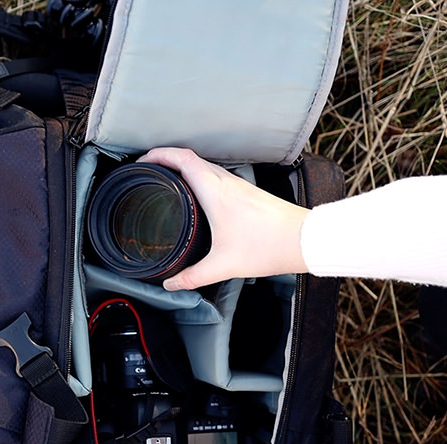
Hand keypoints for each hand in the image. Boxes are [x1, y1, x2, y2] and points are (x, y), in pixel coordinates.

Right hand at [136, 148, 309, 290]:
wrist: (304, 240)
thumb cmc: (268, 246)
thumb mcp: (223, 265)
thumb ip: (193, 276)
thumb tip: (171, 284)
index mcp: (215, 191)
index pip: (181, 158)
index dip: (159, 154)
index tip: (142, 161)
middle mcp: (227, 182)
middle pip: (190, 158)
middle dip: (166, 159)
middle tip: (148, 170)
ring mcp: (239, 185)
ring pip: (205, 166)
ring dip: (184, 168)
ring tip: (168, 181)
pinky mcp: (248, 193)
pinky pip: (217, 177)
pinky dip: (200, 178)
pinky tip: (198, 196)